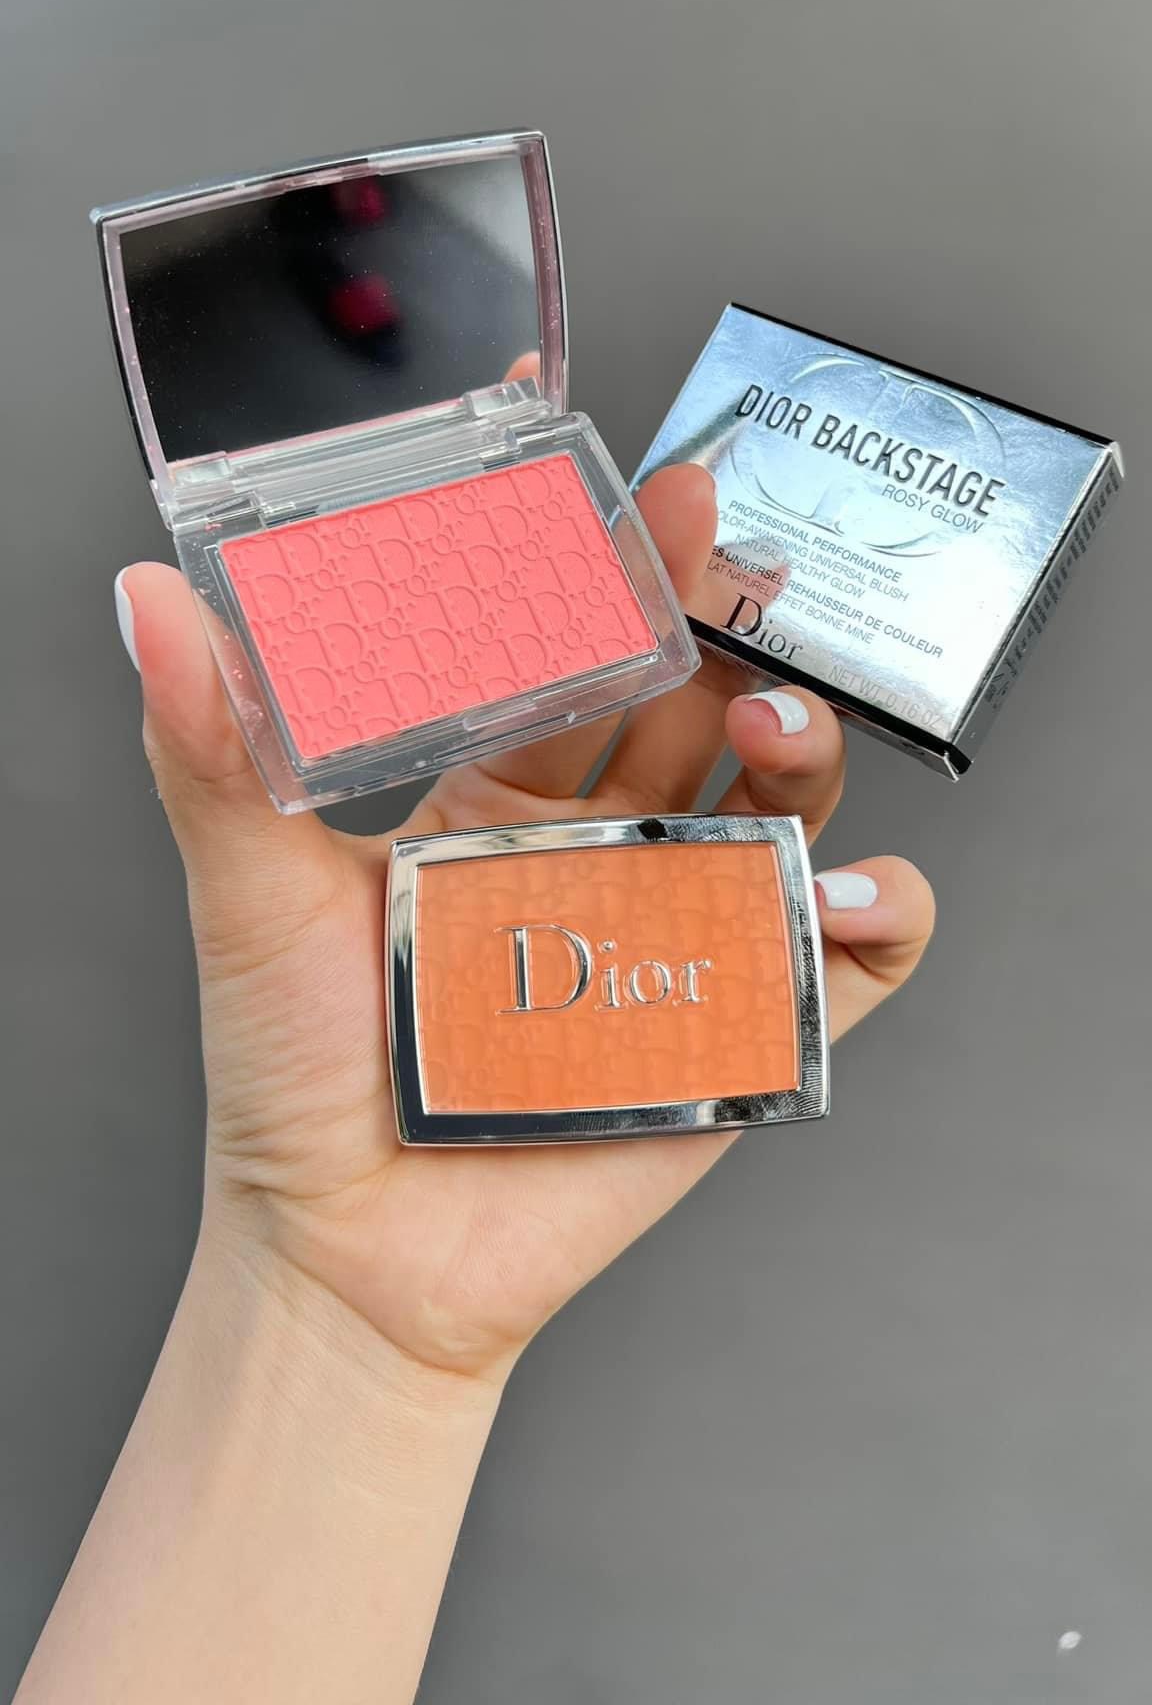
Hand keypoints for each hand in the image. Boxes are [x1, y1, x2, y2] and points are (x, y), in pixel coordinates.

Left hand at [116, 464, 932, 1384]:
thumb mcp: (251, 894)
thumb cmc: (296, 1080)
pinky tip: (842, 888)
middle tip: (745, 568)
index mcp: (495, 801)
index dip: (624, 573)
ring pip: (774, 809)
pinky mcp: (733, 1032)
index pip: (579, 657)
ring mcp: (672, 935)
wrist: (352, 1257)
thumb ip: (212, 746)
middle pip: (693, 712)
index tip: (654, 494)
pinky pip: (838, 961)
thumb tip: (146, 598)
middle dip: (731, 632)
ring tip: (781, 724)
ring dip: (805, 750)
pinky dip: (871, 913)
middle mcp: (595, 852)